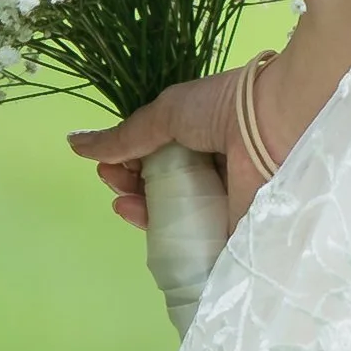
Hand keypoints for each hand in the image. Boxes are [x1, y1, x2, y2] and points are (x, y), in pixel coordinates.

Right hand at [70, 63, 279, 231]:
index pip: (156, 157)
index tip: (108, 166)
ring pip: (173, 215)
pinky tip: (146, 228)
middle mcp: (212, 167)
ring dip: (142, 210)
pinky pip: (194, 241)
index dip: (127, 164)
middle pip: (161, 188)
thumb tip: (74, 143)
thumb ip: (125, 136)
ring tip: (125, 203)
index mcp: (201, 133)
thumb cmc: (222, 108)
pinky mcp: (233, 230)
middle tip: (115, 185)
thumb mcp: (166, 113)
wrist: (276, 125)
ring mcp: (223, 200)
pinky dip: (167, 240)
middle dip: (131, 188)